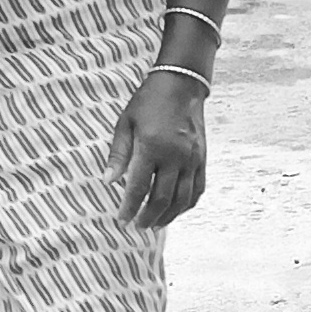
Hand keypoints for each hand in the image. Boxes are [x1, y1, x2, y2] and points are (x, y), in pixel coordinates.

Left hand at [107, 75, 207, 229]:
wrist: (181, 84)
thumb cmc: (149, 101)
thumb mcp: (125, 123)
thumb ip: (118, 154)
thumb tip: (108, 182)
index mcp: (152, 146)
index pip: (139, 187)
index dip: (129, 208)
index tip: (121, 221)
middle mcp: (174, 156)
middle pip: (162, 199)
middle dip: (148, 217)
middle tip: (137, 227)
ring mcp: (191, 159)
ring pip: (182, 199)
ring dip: (168, 216)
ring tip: (155, 225)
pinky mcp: (202, 158)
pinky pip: (197, 189)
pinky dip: (186, 205)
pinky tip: (175, 210)